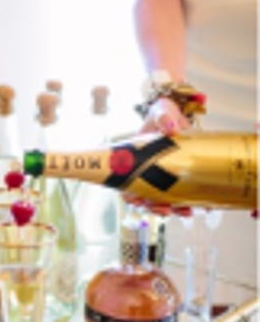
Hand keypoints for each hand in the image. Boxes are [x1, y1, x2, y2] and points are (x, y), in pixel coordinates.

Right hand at [126, 97, 192, 214]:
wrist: (178, 116)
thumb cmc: (162, 113)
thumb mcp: (159, 111)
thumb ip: (163, 117)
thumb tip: (170, 127)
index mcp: (136, 158)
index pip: (125, 180)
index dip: (129, 193)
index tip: (136, 199)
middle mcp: (147, 170)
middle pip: (143, 195)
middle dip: (152, 206)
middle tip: (164, 209)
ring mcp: (163, 174)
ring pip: (161, 198)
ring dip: (170, 208)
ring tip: (182, 210)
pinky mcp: (180, 176)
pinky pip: (180, 194)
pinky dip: (186, 202)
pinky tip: (195, 205)